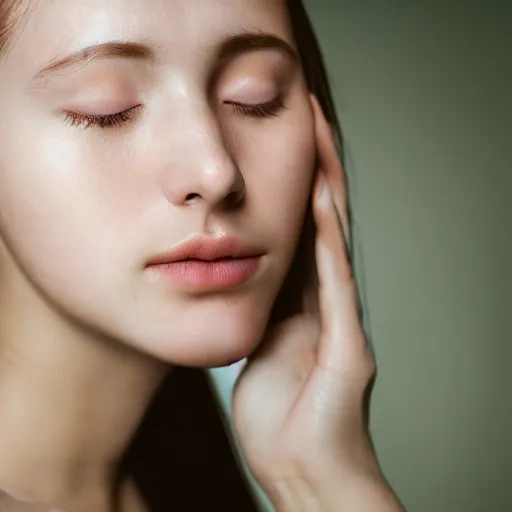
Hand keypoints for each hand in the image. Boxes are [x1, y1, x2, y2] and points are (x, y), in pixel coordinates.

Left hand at [232, 96, 401, 509]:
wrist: (303, 466)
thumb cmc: (278, 415)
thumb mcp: (258, 350)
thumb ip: (255, 313)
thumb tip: (230, 282)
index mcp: (298, 303)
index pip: (298, 231)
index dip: (290, 186)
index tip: (275, 141)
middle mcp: (323, 301)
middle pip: (318, 222)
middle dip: (311, 169)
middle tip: (304, 117)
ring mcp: (338, 320)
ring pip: (333, 241)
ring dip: (325, 188)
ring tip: (317, 136)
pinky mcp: (347, 345)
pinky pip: (335, 284)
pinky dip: (329, 242)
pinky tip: (320, 202)